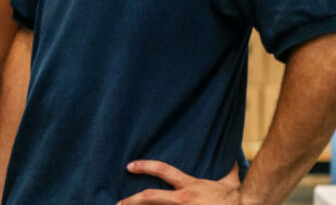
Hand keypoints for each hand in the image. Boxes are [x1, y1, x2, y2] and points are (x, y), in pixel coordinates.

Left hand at [118, 161, 239, 204]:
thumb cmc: (237, 199)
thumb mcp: (230, 182)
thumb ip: (227, 170)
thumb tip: (232, 156)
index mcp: (191, 186)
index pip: (163, 170)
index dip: (145, 166)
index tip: (130, 166)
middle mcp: (185, 200)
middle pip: (151, 197)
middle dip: (133, 200)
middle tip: (120, 202)